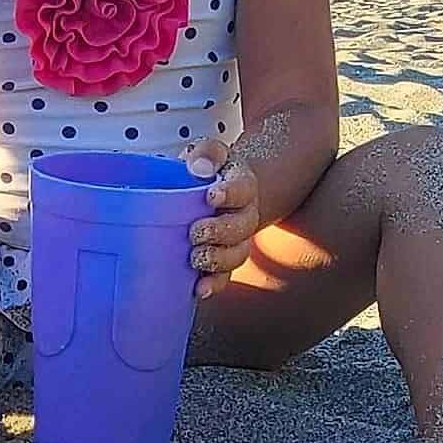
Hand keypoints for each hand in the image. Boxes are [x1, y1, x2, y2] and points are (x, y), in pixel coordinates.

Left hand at [184, 137, 259, 299]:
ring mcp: (238, 240)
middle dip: (220, 231)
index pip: (242, 188)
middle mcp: (246, 215)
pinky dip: (214, 284)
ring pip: (237, 254)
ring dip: (218, 259)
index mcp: (243, 185)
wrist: (224, 194)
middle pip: (241, 227)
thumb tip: (198, 168)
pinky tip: (200, 289)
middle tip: (196, 231)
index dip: (230, 193)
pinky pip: (226, 275)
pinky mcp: (226, 260)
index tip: (212, 196)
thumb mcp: (210, 154)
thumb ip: (206, 154)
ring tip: (196, 258)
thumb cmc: (210, 174)